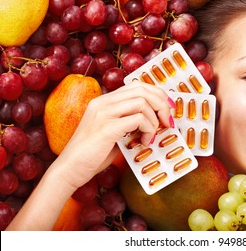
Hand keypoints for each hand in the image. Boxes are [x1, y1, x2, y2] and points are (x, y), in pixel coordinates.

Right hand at [54, 81, 174, 188]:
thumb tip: (154, 121)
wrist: (69, 169)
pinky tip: (144, 142)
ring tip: (152, 135)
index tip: (167, 109)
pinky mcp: (106, 128)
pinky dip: (148, 129)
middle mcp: (103, 102)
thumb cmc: (92, 154)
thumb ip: (129, 122)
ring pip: (142, 102)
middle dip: (161, 103)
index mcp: (104, 101)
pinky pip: (138, 119)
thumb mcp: (114, 132)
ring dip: (154, 120)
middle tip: (167, 121)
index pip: (137, 86)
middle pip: (142, 89)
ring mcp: (103, 113)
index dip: (157, 95)